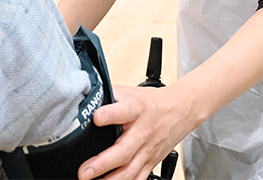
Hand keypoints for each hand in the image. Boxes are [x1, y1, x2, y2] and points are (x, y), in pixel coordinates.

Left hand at [78, 84, 199, 179]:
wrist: (180, 110)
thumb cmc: (149, 101)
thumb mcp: (128, 92)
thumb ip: (106, 94)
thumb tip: (83, 94)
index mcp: (136, 109)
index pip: (123, 111)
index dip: (109, 114)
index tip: (95, 118)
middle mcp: (142, 132)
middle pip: (124, 150)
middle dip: (102, 162)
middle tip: (84, 171)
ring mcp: (148, 150)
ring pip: (130, 170)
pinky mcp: (151, 162)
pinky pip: (138, 178)